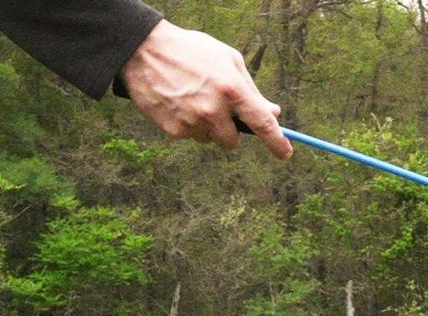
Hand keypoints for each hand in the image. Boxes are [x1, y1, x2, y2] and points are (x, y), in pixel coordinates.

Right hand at [119, 20, 291, 159]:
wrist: (142, 50)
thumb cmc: (190, 51)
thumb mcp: (227, 60)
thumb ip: (251, 89)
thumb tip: (273, 112)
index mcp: (232, 90)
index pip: (262, 124)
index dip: (277, 143)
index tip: (285, 153)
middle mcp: (213, 110)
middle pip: (233, 141)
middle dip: (229, 129)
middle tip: (216, 109)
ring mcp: (192, 122)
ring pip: (209, 139)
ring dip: (206, 126)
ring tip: (191, 99)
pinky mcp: (173, 130)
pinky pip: (189, 137)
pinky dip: (187, 125)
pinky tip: (177, 103)